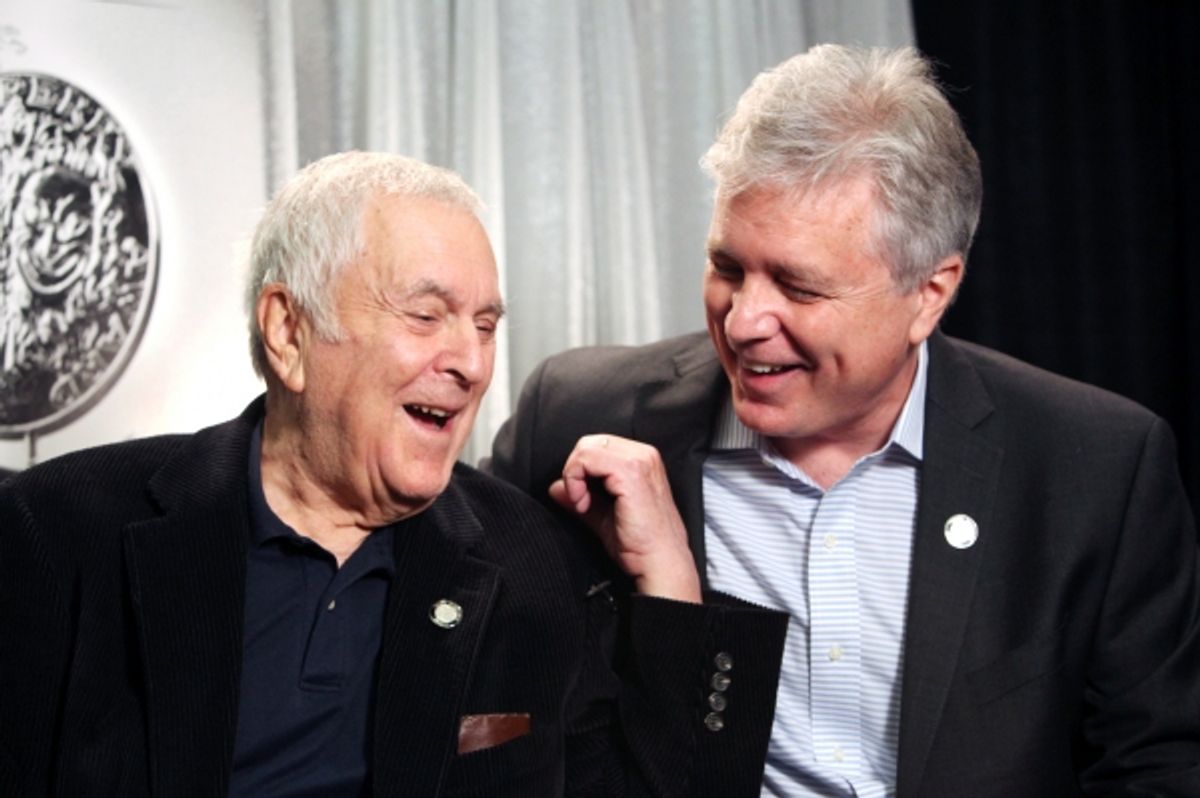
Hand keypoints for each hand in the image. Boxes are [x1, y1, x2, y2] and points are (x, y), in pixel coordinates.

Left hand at [549, 435, 701, 602]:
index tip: (581, 501)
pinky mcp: (630, 471)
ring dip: (575, 476)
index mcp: (641, 460)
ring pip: (586, 448)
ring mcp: (638, 460)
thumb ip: (583, 497)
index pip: (596, 447)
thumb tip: (557, 488)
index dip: (580, 471)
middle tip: (580, 502)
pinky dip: (576, 480)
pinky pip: (587, 459)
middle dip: (575, 471)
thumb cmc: (642, 545)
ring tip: (583, 504)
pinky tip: (584, 504)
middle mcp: (643, 454)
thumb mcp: (605, 517)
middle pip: (589, 443)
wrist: (659, 562)